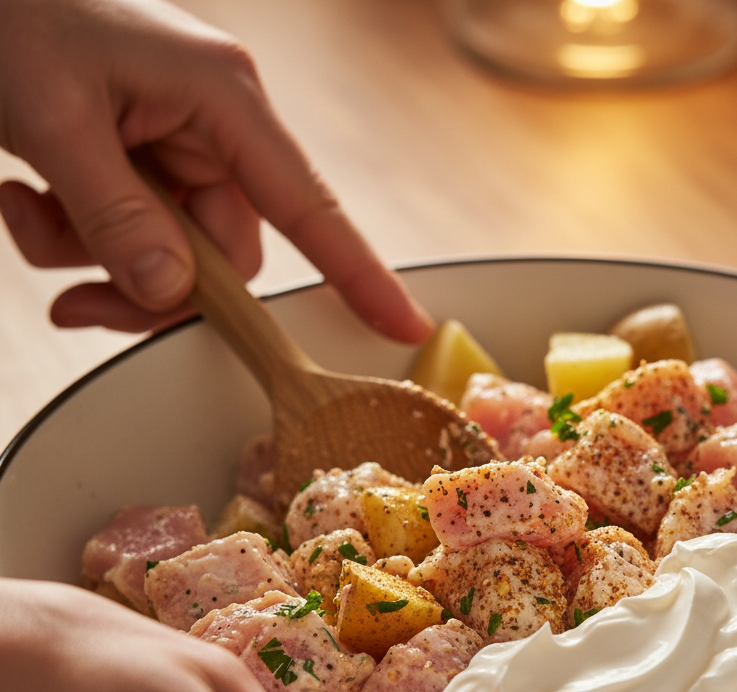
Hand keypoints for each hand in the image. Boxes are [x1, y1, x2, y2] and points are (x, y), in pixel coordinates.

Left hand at [0, 0, 432, 341]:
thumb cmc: (7, 11)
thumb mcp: (54, 118)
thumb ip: (116, 216)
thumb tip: (170, 293)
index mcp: (223, 98)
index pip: (309, 207)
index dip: (359, 273)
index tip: (403, 322)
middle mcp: (215, 125)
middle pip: (224, 256)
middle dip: (150, 288)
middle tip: (80, 300)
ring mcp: (179, 142)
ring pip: (174, 255)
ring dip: (99, 260)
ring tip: (30, 214)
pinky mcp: (143, 158)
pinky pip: (136, 234)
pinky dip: (77, 240)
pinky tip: (27, 200)